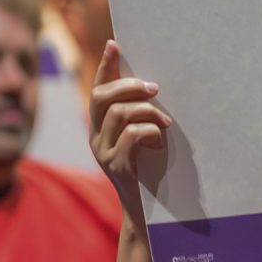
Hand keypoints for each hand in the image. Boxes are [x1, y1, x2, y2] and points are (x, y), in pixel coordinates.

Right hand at [88, 39, 170, 229]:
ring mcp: (103, 154)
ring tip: (165, 124)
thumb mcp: (143, 142)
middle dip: (130, 86)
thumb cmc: (152, 175)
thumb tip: (153, 89)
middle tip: (156, 89)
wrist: (148, 217)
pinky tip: (159, 142)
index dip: (105, 67)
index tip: (115, 44)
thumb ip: (140, 119)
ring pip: (119, 114)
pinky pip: (132, 136)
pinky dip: (150, 132)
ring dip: (148, 112)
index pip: (98, 90)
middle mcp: (96, 139)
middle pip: (102, 97)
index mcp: (100, 129)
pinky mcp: (118, 168)